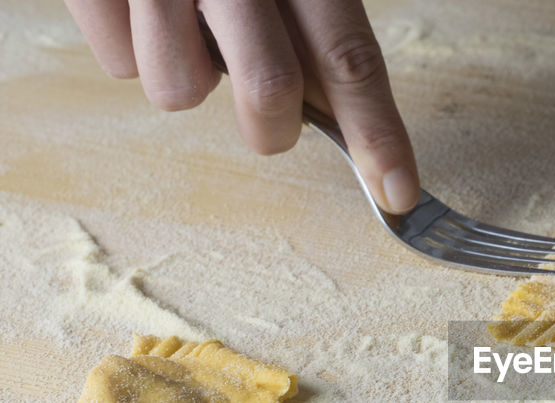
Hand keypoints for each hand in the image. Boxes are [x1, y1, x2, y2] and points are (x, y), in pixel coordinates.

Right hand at [65, 0, 419, 213]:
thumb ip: (314, 33)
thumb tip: (345, 120)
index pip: (349, 57)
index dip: (377, 132)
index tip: (397, 192)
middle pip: (269, 89)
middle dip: (272, 128)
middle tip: (267, 117)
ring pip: (179, 92)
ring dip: (188, 75)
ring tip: (187, 23)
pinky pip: (119, 63)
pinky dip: (132, 45)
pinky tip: (141, 6)